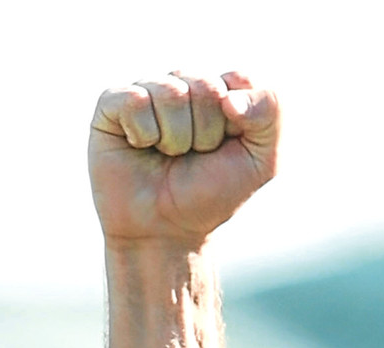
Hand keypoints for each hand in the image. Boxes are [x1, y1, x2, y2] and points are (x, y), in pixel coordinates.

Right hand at [90, 71, 278, 247]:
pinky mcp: (113, 103)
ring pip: (171, 93)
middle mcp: (182, 84)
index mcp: (219, 92)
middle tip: (193, 157)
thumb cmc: (211, 196)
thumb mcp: (261, 161)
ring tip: (167, 155)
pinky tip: (140, 147)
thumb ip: (271, 115)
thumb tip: (230, 96)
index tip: (227, 147)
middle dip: (207, 134)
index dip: (236, 121)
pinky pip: (136, 101)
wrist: (166, 232)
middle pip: (206, 86)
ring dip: (176, 139)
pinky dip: (144, 134)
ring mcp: (147, 90)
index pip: (238, 79)